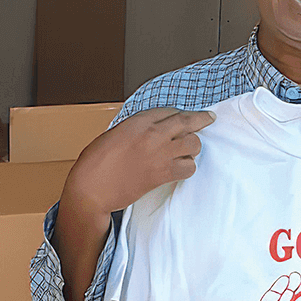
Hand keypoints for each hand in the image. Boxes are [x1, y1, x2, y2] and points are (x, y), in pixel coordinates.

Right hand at [64, 107, 215, 215]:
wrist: (91, 188)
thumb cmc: (95, 163)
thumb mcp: (114, 134)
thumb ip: (135, 128)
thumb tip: (149, 131)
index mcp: (138, 121)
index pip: (169, 111)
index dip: (180, 114)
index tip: (188, 115)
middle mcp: (152, 134)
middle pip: (187, 122)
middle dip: (201, 120)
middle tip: (208, 119)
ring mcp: (159, 154)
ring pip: (193, 144)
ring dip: (193, 146)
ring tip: (186, 150)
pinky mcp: (162, 174)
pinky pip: (188, 167)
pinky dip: (188, 167)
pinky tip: (180, 168)